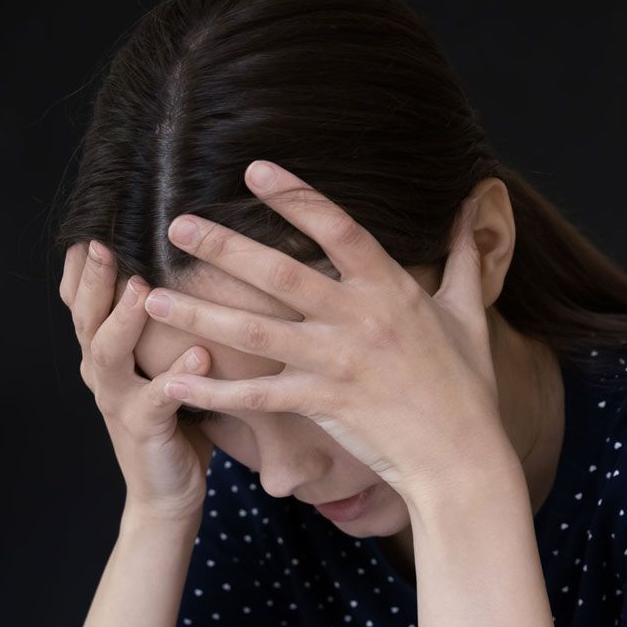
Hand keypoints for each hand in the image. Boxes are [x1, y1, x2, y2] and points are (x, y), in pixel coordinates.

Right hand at [60, 238, 215, 524]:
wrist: (167, 495)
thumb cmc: (174, 420)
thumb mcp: (159, 362)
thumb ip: (161, 322)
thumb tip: (187, 262)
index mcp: (103, 353)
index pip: (81, 299)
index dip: (82, 263)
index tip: (95, 219)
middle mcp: (102, 373)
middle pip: (85, 317)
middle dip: (94, 278)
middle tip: (105, 240)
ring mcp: (118, 402)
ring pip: (107, 354)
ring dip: (123, 319)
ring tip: (140, 289)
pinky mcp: (144, 431)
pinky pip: (157, 400)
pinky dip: (177, 377)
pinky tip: (200, 356)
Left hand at [144, 160, 514, 498]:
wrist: (463, 457)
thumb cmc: (467, 388)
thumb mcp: (469, 315)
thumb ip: (464, 258)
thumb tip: (473, 207)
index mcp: (391, 288)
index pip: (337, 227)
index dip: (296, 196)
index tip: (254, 169)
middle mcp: (358, 319)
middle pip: (280, 273)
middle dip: (224, 247)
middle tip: (176, 224)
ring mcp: (337, 363)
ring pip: (255, 333)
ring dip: (199, 314)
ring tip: (153, 298)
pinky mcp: (322, 406)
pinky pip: (256, 397)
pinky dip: (213, 392)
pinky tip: (173, 382)